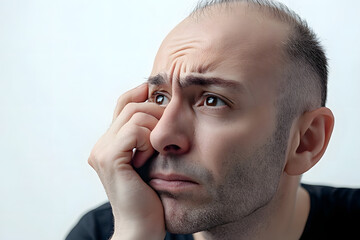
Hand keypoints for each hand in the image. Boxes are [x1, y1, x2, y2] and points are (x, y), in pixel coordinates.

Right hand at [88, 83, 164, 239]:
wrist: (142, 227)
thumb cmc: (151, 196)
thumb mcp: (150, 159)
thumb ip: (148, 137)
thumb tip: (161, 109)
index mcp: (109, 143)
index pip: (123, 104)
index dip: (141, 94)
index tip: (161, 94)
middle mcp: (101, 144)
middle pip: (130, 105)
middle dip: (155, 110)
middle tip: (169, 126)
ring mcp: (102, 151)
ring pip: (134, 113)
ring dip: (154, 126)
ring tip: (159, 148)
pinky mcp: (110, 159)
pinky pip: (134, 130)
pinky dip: (149, 139)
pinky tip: (151, 156)